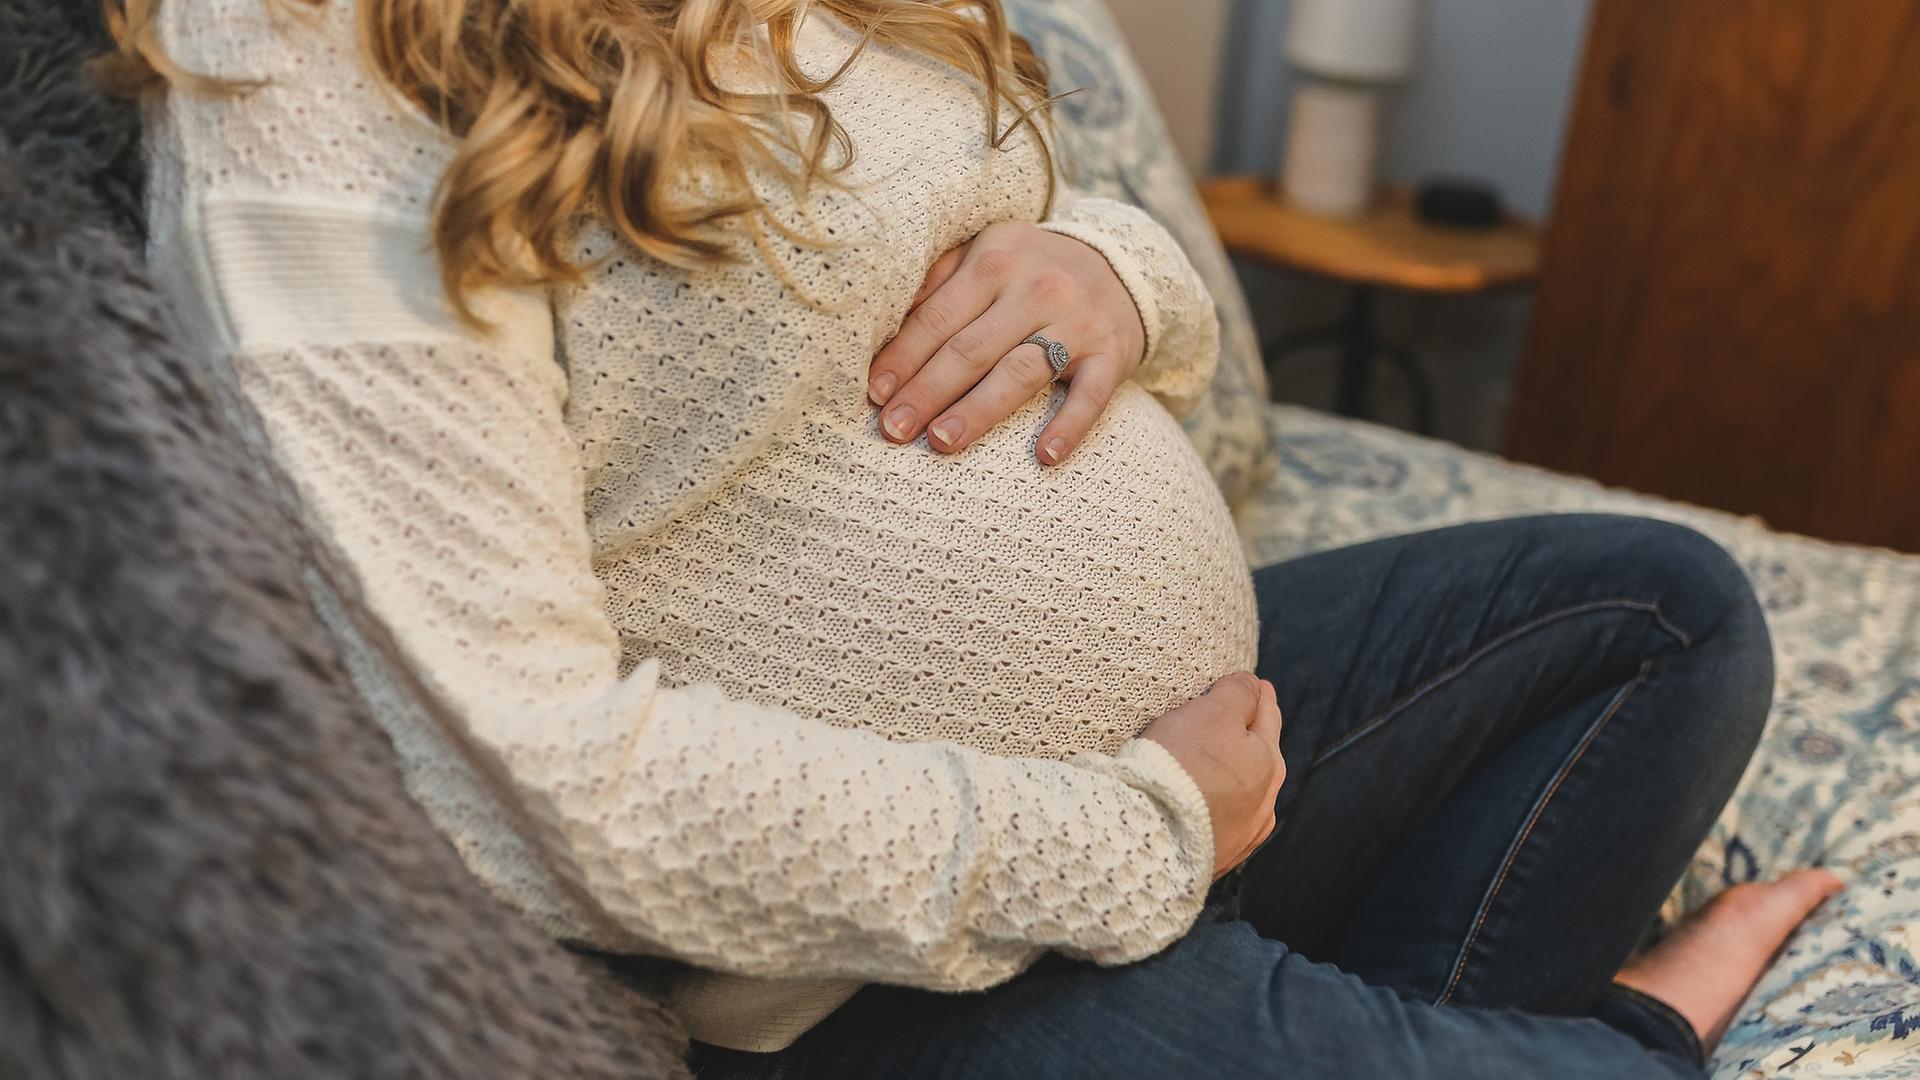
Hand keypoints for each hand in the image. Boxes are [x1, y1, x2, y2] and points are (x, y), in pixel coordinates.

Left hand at [869, 221, 1146, 465]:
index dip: (904, 357)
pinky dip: (1069, 426)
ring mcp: (1077, 322)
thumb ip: (938, 282)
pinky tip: (1045, 456)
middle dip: (928, 391)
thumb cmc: (1031, 270)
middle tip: (894, 430)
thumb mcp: (985, 254)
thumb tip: (882, 330)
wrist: (1121, 265)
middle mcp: (1036, 288)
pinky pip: (1090, 396)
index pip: (938, 317)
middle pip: (972, 348)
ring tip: (943, 441)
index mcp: (994, 260)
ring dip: (979, 410)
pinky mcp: (1111, 354)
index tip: (876, 394)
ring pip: (1021, 372)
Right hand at [1141, 673, 1286, 879]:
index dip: (1259, 696)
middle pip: (1262, 758)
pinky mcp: (1217, 857)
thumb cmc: (1181, 764)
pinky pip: (1224, 823)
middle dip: (1254, 736)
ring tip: (1224, 764)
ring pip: (1247, 794)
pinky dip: (1220, 807)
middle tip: (1244, 718)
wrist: (1150, 833)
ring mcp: (1242, 834)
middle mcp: (1264, 801)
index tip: (1258, 685)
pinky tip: (1212, 806)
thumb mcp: (1212, 712)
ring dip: (1238, 775)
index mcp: (1268, 762)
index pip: (1267, 716)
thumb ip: (1238, 693)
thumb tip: (1253, 685)